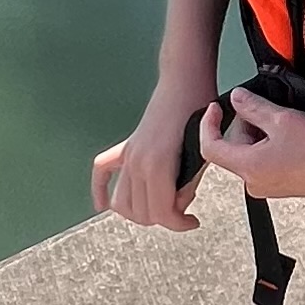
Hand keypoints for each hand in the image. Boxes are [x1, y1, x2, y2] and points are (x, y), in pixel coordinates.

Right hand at [90, 70, 216, 229]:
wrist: (185, 80)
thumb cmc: (199, 110)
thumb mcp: (204, 152)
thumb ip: (188, 184)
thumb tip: (178, 204)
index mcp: (158, 165)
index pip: (161, 214)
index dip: (180, 224)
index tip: (193, 221)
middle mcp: (137, 162)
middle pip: (142, 214)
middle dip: (164, 216)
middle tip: (184, 203)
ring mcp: (128, 154)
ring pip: (122, 203)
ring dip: (141, 211)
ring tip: (163, 202)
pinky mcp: (125, 147)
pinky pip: (101, 172)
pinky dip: (100, 190)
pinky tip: (102, 204)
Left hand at [197, 86, 304, 198]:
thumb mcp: (281, 118)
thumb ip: (253, 107)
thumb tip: (236, 98)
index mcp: (248, 167)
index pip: (211, 147)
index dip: (209, 124)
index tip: (215, 108)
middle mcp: (253, 183)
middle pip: (234, 148)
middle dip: (247, 125)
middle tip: (269, 111)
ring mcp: (267, 187)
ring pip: (250, 154)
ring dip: (261, 135)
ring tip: (285, 124)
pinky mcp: (280, 186)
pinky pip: (264, 162)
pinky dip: (271, 146)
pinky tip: (292, 137)